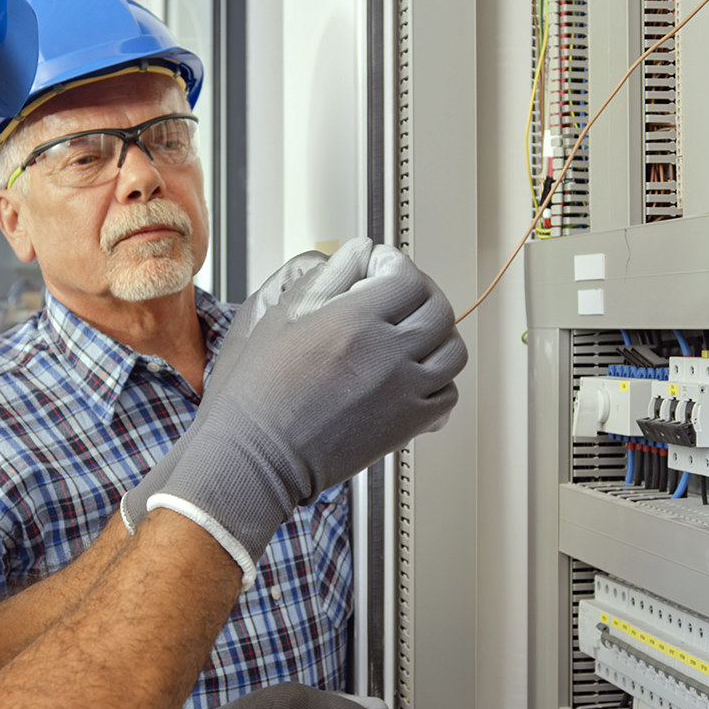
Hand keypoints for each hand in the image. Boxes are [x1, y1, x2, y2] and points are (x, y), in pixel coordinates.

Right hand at [136, 237, 465, 582]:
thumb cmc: (257, 393)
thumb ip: (326, 276)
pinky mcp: (407, 425)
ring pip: (452, 351)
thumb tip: (358, 254)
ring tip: (414, 335)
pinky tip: (416, 376)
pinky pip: (448, 394)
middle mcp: (387, 354)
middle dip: (423, 295)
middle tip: (403, 296)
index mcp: (354, 320)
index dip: (397, 265)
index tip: (383, 268)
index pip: (407, 277)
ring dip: (438, 336)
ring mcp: (403, 391)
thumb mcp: (280, 314)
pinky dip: (439, 381)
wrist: (257, 454)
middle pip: (439, 310)